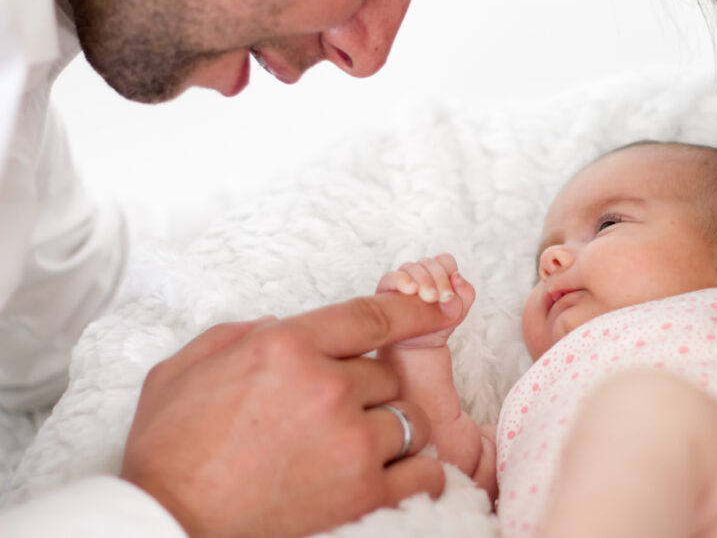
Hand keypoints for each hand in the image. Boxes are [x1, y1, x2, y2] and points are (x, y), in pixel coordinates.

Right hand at [120, 293, 460, 537]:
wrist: (167, 527)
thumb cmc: (170, 454)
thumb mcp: (186, 368)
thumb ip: (242, 334)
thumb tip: (280, 325)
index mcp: (286, 346)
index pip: (371, 316)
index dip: (414, 311)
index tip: (441, 309)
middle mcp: (328, 387)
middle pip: (386, 374)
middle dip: (365, 392)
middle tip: (329, 418)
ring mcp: (351, 441)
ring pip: (411, 419)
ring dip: (391, 430)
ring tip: (354, 449)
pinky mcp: (365, 493)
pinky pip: (424, 471)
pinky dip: (414, 473)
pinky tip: (389, 476)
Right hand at [375, 253, 475, 347]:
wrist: (418, 346)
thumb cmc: (438, 324)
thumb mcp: (459, 311)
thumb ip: (466, 292)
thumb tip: (457, 276)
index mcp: (439, 273)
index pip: (444, 260)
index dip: (448, 273)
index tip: (449, 296)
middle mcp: (420, 272)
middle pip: (428, 262)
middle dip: (438, 279)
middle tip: (441, 299)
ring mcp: (403, 278)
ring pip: (411, 267)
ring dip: (423, 281)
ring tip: (429, 298)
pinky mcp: (387, 287)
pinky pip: (391, 276)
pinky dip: (402, 280)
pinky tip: (411, 290)